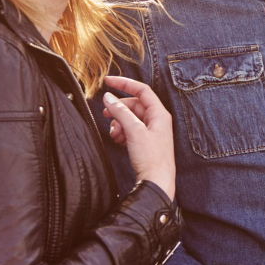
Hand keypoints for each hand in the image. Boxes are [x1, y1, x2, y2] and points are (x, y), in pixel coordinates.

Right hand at [102, 76, 175, 198]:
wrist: (156, 183)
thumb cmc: (151, 158)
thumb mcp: (134, 131)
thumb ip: (120, 112)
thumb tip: (108, 98)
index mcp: (159, 114)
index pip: (141, 90)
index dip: (124, 83)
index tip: (107, 81)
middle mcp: (157, 120)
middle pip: (133, 105)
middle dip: (118, 109)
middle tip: (105, 114)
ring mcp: (151, 132)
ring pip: (130, 119)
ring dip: (118, 123)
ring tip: (114, 133)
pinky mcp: (145, 143)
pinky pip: (130, 130)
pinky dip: (121, 132)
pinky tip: (117, 140)